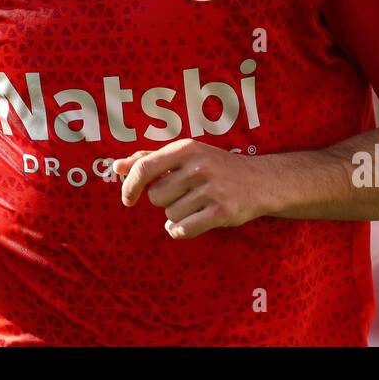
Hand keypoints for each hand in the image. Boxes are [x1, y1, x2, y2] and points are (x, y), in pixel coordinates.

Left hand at [113, 139, 263, 239]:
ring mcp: (211, 190)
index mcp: (186, 148)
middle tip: (185, 193)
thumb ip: (150, 159)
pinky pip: (183, 230)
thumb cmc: (216, 166)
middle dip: (165, 200)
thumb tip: (117, 167)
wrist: (261, 181)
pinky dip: (181, 230)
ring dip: (178, 214)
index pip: (145, 167)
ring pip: (170, 214)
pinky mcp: (221, 212)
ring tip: (197, 204)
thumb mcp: (186, 155)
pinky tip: (193, 222)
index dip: (130, 186)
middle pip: (156, 196)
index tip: (127, 199)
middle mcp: (198, 166)